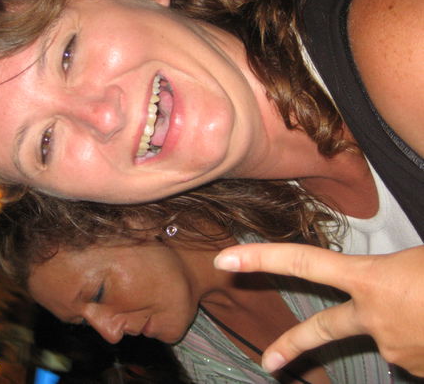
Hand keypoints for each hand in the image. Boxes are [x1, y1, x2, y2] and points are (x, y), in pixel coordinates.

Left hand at [213, 243, 423, 376]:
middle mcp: (375, 319)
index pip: (304, 263)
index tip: (225, 259)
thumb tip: (392, 287)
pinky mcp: (415, 370)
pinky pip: (413, 351)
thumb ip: (395, 271)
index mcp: (373, 280)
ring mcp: (396, 351)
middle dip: (294, 345)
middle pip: (323, 330)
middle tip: (270, 361)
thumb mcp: (419, 261)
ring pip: (390, 336)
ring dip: (411, 324)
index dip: (262, 259)